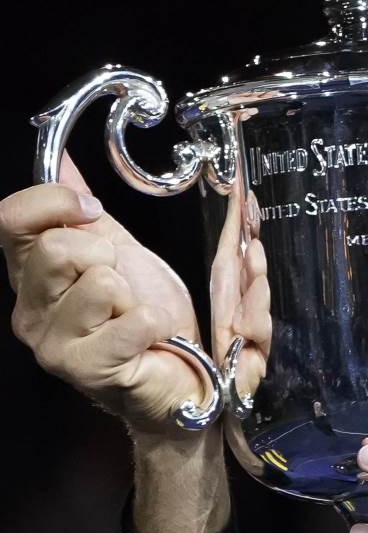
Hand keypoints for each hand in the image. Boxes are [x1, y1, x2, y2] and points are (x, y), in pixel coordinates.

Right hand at [1, 152, 205, 438]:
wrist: (184, 373)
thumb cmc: (149, 316)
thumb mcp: (119, 248)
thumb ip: (81, 208)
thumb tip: (59, 159)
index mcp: (33, 275)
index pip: (10, 221)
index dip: (54, 203)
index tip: (92, 212)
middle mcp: (31, 311)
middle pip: (57, 248)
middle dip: (106, 255)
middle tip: (122, 283)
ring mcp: (53, 344)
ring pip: (97, 282)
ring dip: (132, 293)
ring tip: (133, 314)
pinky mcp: (88, 369)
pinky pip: (131, 319)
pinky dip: (153, 320)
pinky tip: (150, 336)